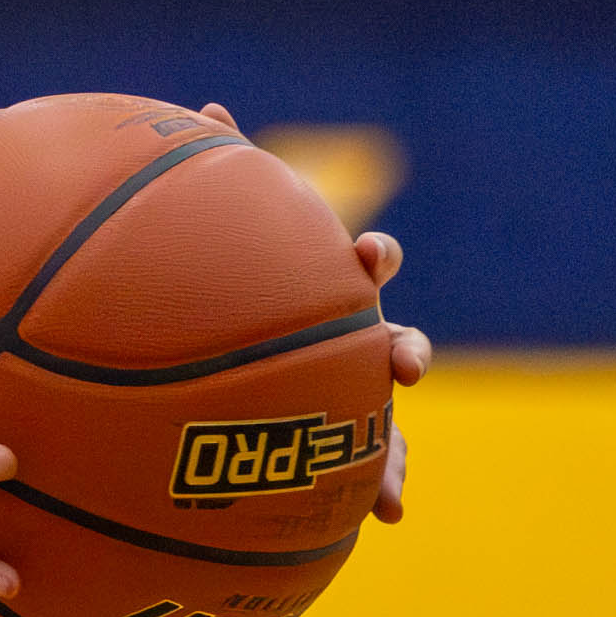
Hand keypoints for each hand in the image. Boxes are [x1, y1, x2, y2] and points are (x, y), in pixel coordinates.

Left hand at [202, 106, 426, 522]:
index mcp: (324, 294)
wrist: (222, 384)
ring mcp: (356, 395)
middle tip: (402, 363)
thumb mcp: (225, 248)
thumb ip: (222, 178)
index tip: (369, 259)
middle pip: (391, 340)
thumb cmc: (232, 302)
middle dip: (403, 348)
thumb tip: (211, 104)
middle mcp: (350, 342)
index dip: (372, 259)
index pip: (361, 267)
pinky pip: (382, 470)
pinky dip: (394, 486)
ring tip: (404, 472)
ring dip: (404, 440)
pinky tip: (397, 512)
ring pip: (395, 416)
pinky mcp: (356, 446)